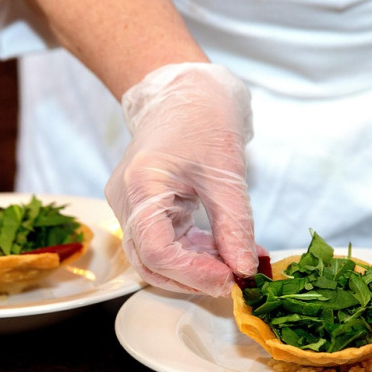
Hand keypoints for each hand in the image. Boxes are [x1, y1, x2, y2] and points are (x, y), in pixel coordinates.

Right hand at [105, 63, 258, 295]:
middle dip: (193, 278)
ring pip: (155, 257)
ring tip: (234, 265)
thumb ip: (235, 226)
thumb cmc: (203, 118)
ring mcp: (131, 205)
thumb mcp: (227, 174)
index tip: (229, 280)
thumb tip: (245, 269)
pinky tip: (224, 252)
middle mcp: (126, 200)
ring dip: (195, 269)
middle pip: (150, 262)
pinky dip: (193, 253)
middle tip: (234, 281)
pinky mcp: (143, 207)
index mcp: (141, 186)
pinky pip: (164, 242)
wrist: (185, 90)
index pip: (157, 251)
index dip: (193, 274)